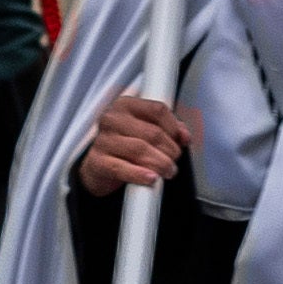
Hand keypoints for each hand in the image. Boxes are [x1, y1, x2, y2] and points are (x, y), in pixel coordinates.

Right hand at [78, 94, 192, 193]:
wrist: (98, 169)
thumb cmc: (124, 146)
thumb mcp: (146, 131)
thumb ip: (169, 129)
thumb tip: (185, 135)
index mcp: (125, 105)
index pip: (158, 110)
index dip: (174, 127)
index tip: (180, 140)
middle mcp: (112, 119)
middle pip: (153, 132)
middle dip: (170, 150)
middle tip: (173, 161)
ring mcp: (103, 140)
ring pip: (140, 149)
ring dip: (160, 163)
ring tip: (167, 171)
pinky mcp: (98, 161)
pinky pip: (122, 168)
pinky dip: (139, 174)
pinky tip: (151, 178)